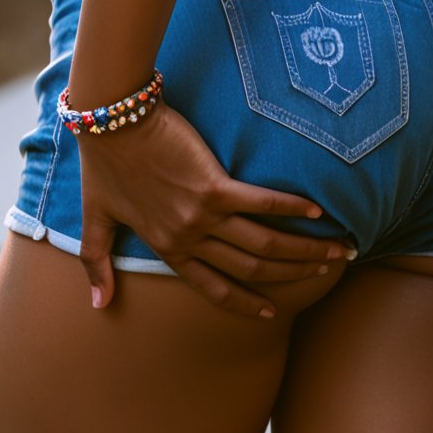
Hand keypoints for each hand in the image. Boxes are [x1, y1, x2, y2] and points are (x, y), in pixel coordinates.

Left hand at [76, 99, 350, 317]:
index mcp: (168, 248)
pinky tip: (318, 211)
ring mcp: (204, 215)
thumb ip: (98, 261)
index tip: (273, 312)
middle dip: (292, 273)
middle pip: (252, 268)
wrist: (112, 120)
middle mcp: (190, 238)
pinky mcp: (214, 186)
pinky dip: (293, 208)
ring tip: (335, 248)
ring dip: (304, 248)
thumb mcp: (97, 217)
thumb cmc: (104, 164)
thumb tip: (98, 306)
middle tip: (325, 271)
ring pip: (265, 244)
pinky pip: (263, 204)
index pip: (214, 288)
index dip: (246, 303)